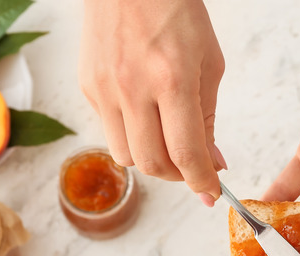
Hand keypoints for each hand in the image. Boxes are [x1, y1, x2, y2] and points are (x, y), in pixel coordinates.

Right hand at [78, 0, 225, 205]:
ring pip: (126, 156)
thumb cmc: (176, 13)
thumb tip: (212, 162)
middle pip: (153, 164)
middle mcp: (132, 88)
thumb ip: (208, 118)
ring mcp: (104, 89)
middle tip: (193, 169)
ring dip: (152, 161)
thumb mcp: (209, 63)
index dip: (201, 182)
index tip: (211, 193)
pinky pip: (109, 131)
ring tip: (169, 144)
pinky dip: (132, 136)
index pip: (185, 153)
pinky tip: (145, 116)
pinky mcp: (87, 87)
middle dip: (178, 176)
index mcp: (172, 79)